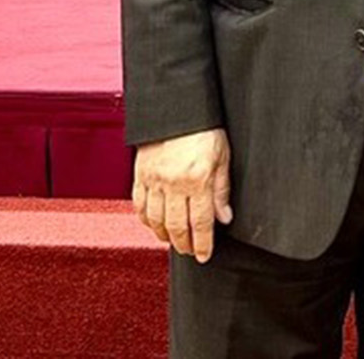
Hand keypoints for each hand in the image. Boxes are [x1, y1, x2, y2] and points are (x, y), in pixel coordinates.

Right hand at [132, 128, 232, 262]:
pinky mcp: (140, 175)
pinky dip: (146, 220)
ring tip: (173, 241)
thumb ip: (221, 190)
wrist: (176, 107)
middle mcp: (173, 183)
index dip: (203, 243)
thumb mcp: (222, 157)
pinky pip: (140, 205)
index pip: (201, 222)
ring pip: (156, 220)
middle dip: (184, 244)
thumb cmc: (203, 128)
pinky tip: (154, 225)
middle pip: (177, 226)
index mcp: (197, 179)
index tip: (204, 255)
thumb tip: (224, 217)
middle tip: (190, 251)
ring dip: (165, 235)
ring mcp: (154, 180)